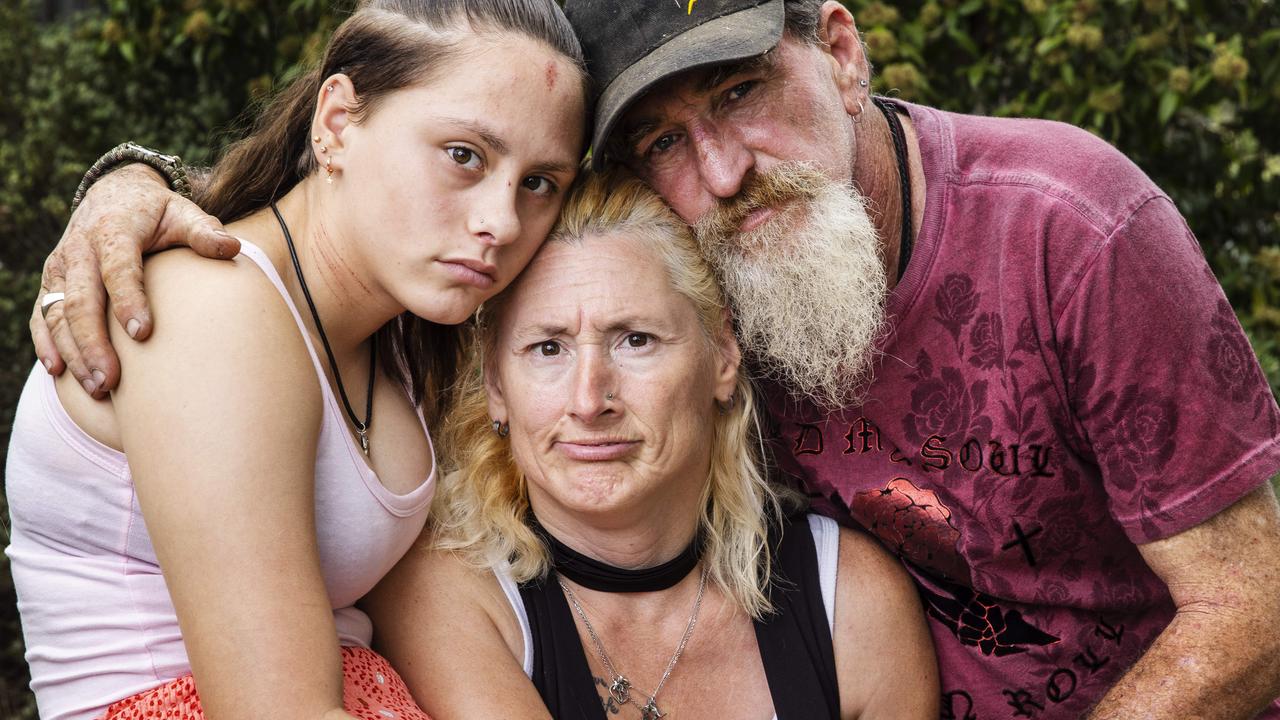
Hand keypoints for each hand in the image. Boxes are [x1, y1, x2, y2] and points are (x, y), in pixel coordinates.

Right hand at [31, 163, 239, 396]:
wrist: (114, 195)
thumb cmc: (157, 213)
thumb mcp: (182, 213)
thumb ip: (204, 232)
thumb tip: (232, 248)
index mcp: (114, 231)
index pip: (119, 269)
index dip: (129, 300)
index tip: (143, 334)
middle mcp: (80, 249)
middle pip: (82, 301)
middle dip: (94, 343)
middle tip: (111, 381)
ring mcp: (61, 267)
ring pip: (58, 314)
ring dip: (74, 352)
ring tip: (97, 387)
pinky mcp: (51, 282)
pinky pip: (42, 315)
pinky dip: (46, 342)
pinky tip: (58, 371)